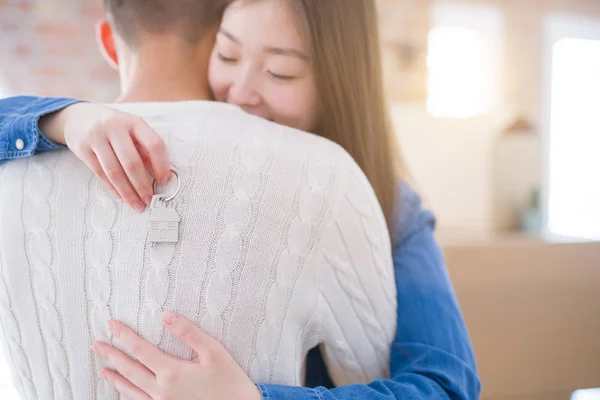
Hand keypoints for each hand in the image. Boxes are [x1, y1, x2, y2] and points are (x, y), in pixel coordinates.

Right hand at [40, 103, 170, 211]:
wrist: (79, 117)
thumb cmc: (114, 127)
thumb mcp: (132, 130)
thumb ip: (146, 149)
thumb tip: (162, 176)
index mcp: (133, 122)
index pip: (154, 144)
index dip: (162, 165)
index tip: (164, 180)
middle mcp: (114, 127)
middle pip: (132, 161)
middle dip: (142, 185)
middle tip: (149, 200)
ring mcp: (96, 137)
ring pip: (114, 171)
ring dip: (127, 192)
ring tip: (137, 204)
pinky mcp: (82, 148)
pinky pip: (100, 173)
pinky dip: (113, 188)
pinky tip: (121, 197)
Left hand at [91, 312, 261, 399]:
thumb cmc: (229, 381)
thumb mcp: (214, 351)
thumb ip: (189, 333)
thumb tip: (166, 315)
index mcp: (171, 372)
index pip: (140, 349)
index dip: (123, 336)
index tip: (111, 324)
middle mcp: (161, 390)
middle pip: (129, 369)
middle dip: (112, 355)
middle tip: (97, 344)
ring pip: (130, 389)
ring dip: (115, 377)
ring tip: (103, 368)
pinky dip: (127, 394)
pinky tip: (124, 390)